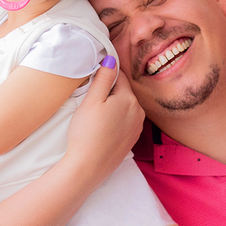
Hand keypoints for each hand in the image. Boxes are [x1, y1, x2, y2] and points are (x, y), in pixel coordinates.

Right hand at [61, 58, 142, 185]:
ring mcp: (137, 128)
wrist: (88, 167)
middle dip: (109, 92)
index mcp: (130, 99)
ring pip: (125, 107)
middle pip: (123, 92)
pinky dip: (116, 120)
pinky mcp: (132, 140)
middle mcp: (139, 112)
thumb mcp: (92, 100)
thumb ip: (104, 78)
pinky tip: (102, 128)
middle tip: (91, 101)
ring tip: (96, 116)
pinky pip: (125, 122)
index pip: (120, 76)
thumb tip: (112, 59)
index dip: (106, 75)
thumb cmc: (86, 133)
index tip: (95, 78)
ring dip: (113, 106)